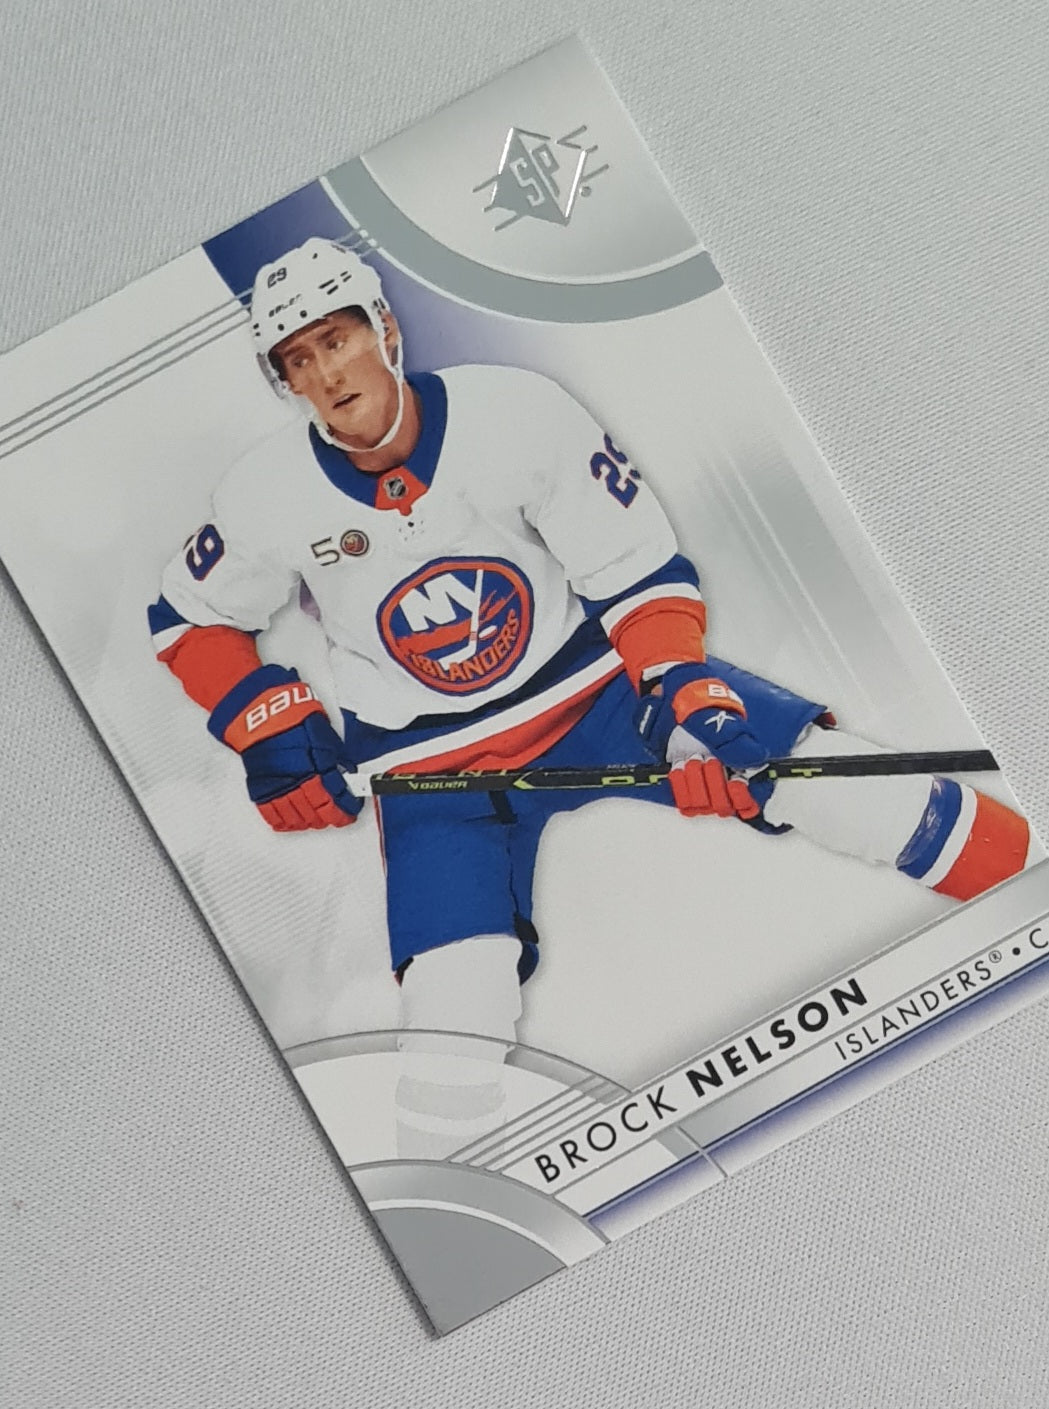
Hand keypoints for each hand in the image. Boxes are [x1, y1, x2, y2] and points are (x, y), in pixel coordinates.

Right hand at [212, 667, 361, 830]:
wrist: (265, 715)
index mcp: (320, 766)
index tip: (350, 811)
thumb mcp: (327, 737)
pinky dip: (285, 822)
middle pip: (319, 812)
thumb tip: (347, 776)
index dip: (347, 809)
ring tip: (316, 819)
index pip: (339, 798)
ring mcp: (281, 786)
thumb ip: (337, 761)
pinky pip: (274, 815)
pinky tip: (293, 821)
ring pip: (298, 818)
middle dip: (330, 817)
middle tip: (335, 816)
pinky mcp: (262, 789)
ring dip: (310, 822)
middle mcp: (300, 780)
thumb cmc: (295, 720)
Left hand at [635, 663, 767, 819]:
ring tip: (690, 761)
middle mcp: (722, 778)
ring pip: (702, 804)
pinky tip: (679, 769)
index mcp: (740, 766)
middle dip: (713, 784)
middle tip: (706, 760)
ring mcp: (702, 780)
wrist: (676, 701)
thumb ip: (738, 744)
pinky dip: (680, 786)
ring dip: (694, 783)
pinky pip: (684, 800)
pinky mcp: (683, 780)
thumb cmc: (704, 708)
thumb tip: (757, 761)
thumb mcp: (723, 722)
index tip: (733, 783)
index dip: (741, 798)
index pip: (747, 802)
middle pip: (723, 805)